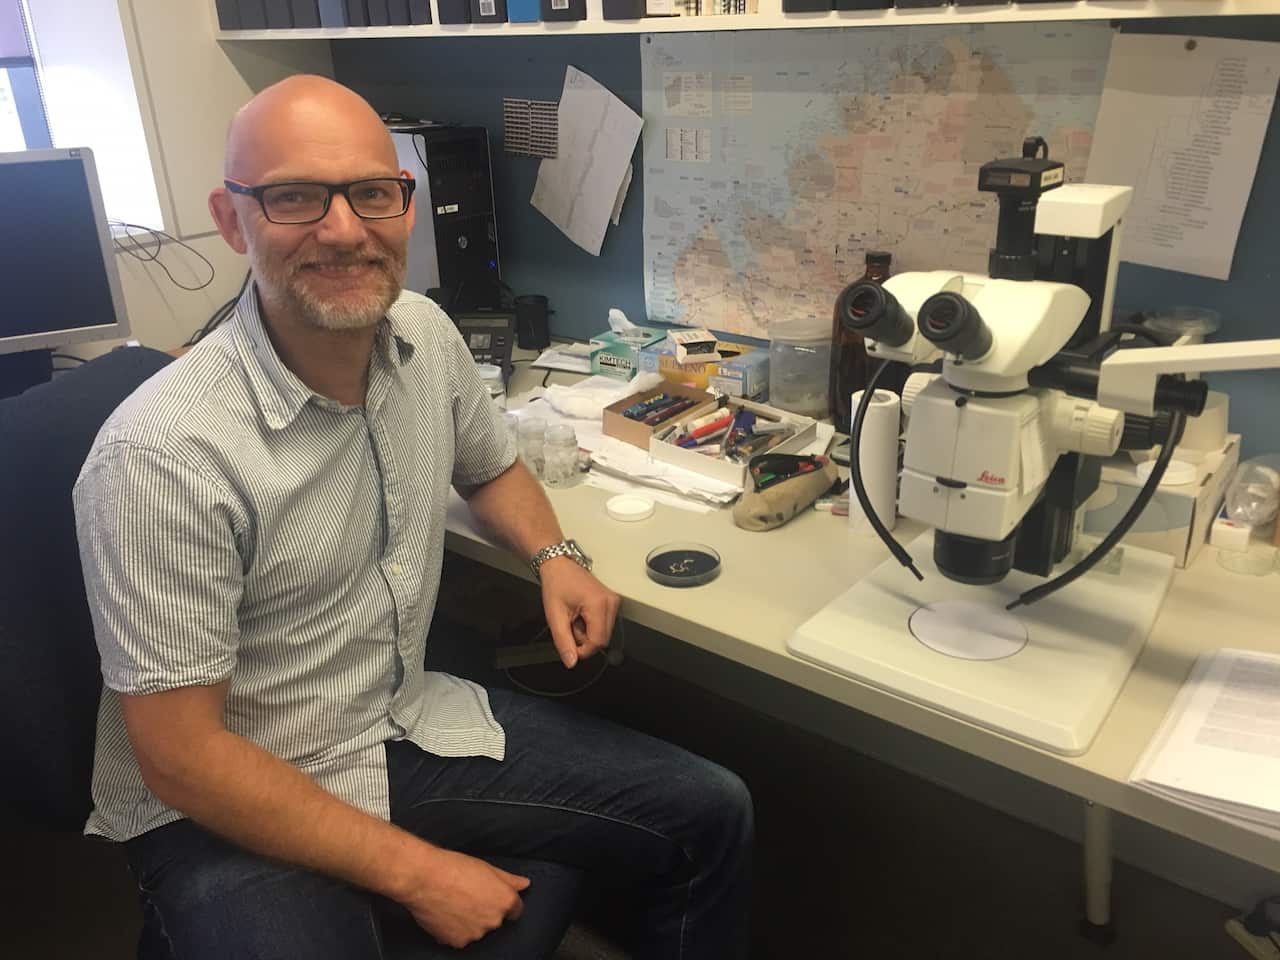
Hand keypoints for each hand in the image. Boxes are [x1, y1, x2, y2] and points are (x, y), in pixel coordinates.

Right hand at [399, 847, 529, 948]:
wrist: (424, 878)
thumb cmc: (455, 867)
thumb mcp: (487, 868)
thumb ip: (509, 879)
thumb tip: (525, 884)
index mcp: (504, 901)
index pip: (515, 909)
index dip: (503, 901)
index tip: (491, 896)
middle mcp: (494, 921)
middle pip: (495, 920)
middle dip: (485, 910)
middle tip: (468, 895)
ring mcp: (475, 934)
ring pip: (477, 929)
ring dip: (470, 921)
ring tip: (454, 902)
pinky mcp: (457, 942)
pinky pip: (460, 937)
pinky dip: (454, 929)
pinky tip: (445, 913)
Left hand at [539, 558, 619, 667]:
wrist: (559, 565)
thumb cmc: (556, 584)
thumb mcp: (554, 616)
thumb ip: (563, 641)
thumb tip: (571, 662)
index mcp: (598, 604)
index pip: (598, 641)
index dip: (583, 650)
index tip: (569, 646)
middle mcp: (611, 602)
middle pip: (603, 639)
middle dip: (584, 639)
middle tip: (569, 625)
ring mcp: (613, 601)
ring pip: (604, 633)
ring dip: (587, 632)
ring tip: (574, 617)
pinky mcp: (612, 602)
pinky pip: (604, 623)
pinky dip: (591, 624)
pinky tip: (581, 614)